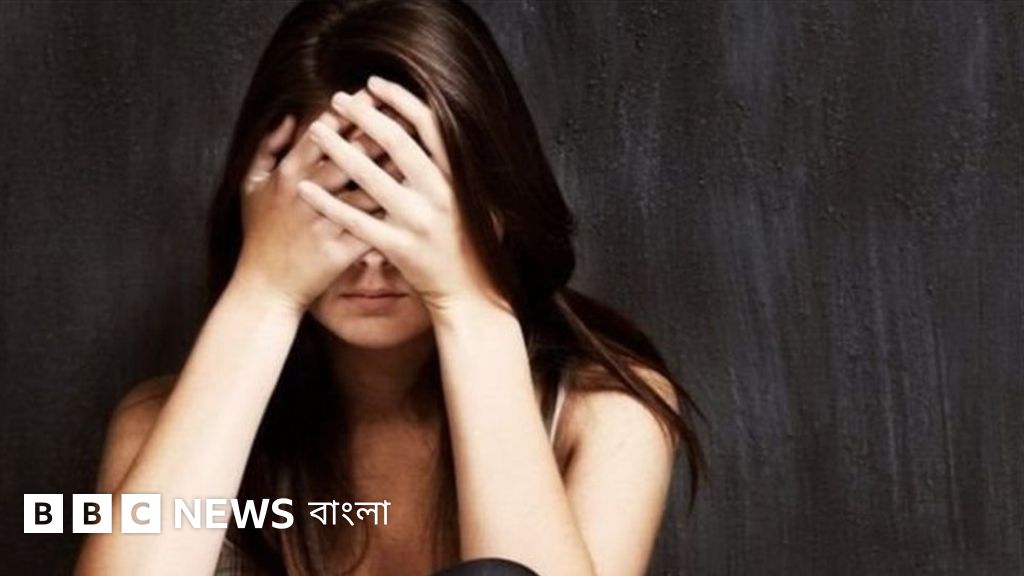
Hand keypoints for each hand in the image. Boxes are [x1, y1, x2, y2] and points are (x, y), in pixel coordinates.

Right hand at [234, 91, 394, 312]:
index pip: (325, 133)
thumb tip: (290, 117)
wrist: (264, 288)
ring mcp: (322, 222)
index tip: (377, 95)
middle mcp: (305, 193)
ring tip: (420, 153)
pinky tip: (416, 200)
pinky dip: (393, 213)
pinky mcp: (338, 250)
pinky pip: (372, 227)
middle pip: (351, 156)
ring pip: (367, 189)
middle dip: (382, 133)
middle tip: (408, 115)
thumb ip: (267, 148)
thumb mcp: (250, 187)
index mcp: (287, 174)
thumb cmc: (260, 236)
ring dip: (395, 171)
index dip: (352, 113)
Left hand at [294, 76, 504, 315]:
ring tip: (316, 129)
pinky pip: (354, 220)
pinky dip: (327, 202)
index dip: (401, 101)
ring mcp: (417, 221)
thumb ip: (456, 171)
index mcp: (456, 178)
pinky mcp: (398, 247)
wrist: (470, 293)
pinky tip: (304, 187)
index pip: (429, 127)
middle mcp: (438, 194)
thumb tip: (440, 130)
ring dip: (339, 149)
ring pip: (370, 177)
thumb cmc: (471, 245)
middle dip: (364, 116)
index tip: (376, 85)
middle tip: (338, 99)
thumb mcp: (478, 201)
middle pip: (396, 143)